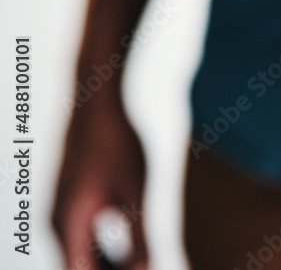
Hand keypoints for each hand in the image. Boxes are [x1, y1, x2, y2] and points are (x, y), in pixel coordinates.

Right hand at [52, 97, 148, 269]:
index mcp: (69, 225)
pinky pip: (80, 239)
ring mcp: (61, 211)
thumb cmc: (117, 144)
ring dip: (105, 266)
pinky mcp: (69, 201)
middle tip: (143, 269)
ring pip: (79, 255)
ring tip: (139, 265)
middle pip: (78, 267)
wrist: (97, 106)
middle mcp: (58, 222)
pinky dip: (101, 251)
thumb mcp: (135, 193)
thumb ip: (140, 237)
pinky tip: (130, 251)